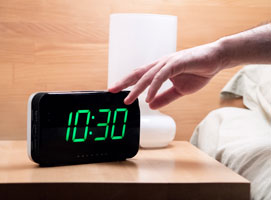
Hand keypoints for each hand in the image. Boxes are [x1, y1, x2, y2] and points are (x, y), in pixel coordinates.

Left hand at [109, 41, 224, 108]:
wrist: (215, 59)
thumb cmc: (198, 72)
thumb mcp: (179, 90)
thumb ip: (165, 97)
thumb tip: (151, 106)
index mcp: (159, 70)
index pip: (139, 76)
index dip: (127, 83)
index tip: (116, 92)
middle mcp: (160, 65)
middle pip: (138, 73)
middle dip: (124, 82)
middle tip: (111, 91)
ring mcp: (168, 63)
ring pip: (148, 76)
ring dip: (136, 88)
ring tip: (128, 99)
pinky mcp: (177, 63)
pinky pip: (162, 76)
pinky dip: (154, 87)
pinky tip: (148, 97)